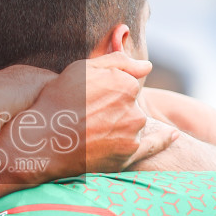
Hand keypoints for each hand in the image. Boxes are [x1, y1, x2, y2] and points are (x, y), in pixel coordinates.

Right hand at [5, 49, 173, 184]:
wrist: (42, 139)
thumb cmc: (57, 101)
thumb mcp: (81, 69)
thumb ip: (117, 61)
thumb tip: (146, 65)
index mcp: (125, 84)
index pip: (127, 85)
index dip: (108, 90)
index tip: (91, 98)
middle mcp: (134, 108)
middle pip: (132, 105)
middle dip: (117, 107)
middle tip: (89, 115)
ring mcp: (133, 133)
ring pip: (134, 123)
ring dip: (123, 124)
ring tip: (92, 130)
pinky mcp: (128, 155)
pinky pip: (152, 146)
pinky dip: (164, 140)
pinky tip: (173, 135)